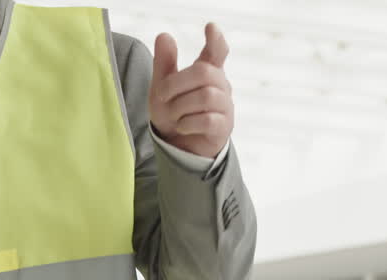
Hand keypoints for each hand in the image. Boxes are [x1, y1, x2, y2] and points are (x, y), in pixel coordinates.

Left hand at [150, 23, 233, 158]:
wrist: (177, 146)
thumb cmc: (173, 113)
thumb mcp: (162, 88)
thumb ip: (164, 64)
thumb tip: (164, 35)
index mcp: (207, 72)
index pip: (217, 51)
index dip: (215, 39)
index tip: (210, 26)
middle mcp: (220, 85)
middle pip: (203, 72)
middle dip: (176, 83)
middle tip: (162, 96)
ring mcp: (225, 106)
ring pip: (205, 96)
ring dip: (180, 107)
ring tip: (174, 116)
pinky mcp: (224, 126)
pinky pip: (208, 120)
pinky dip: (187, 123)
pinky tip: (181, 127)